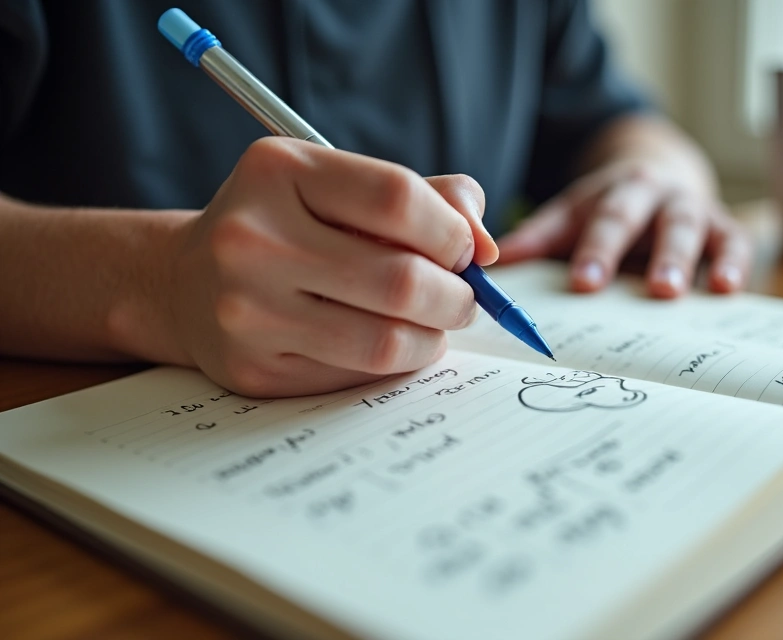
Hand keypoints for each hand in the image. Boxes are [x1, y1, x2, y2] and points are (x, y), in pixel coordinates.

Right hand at [161, 137, 496, 396]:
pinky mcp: (254, 368)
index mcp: (279, 171)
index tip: (464, 250)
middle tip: (463, 298)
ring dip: (433, 338)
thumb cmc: (289, 225)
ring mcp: (247, 309)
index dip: (452, 231)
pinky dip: (393, 363)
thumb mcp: (341, 186)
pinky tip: (387, 342)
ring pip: (386, 341)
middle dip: (456, 296)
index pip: (398, 198)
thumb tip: (485, 248)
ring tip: (433, 324)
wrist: (184, 283)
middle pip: (402, 280)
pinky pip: (357, 375)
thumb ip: (429, 198)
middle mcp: (252, 238)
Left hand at [495, 158, 751, 297]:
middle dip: (650, 256)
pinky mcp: (724, 228)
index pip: (602, 220)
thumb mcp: (573, 216)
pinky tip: (729, 289)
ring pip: (692, 230)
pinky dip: (735, 264)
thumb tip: (491, 265)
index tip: (584, 284)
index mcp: (616, 191)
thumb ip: (538, 239)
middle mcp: (657, 195)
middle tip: (650, 291)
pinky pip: (734, 244)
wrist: (660, 177)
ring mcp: (693, 210)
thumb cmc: (608, 210)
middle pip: (650, 222)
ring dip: (684, 260)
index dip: (596, 251)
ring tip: (677, 293)